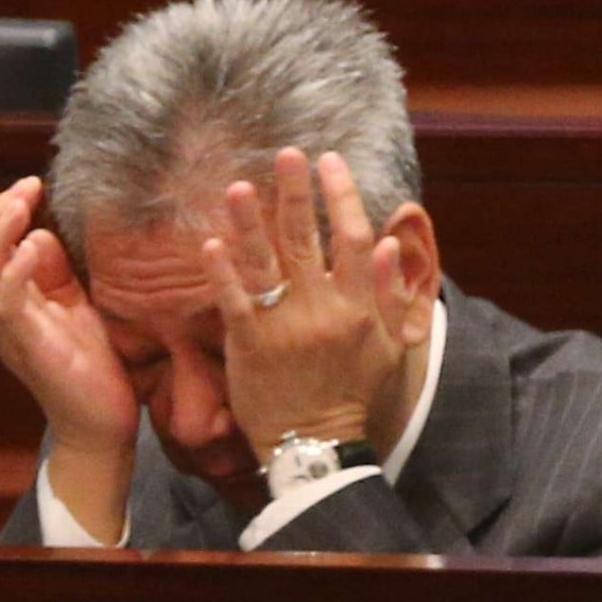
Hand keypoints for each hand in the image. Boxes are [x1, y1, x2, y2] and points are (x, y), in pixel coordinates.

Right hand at [0, 177, 139, 454]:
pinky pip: (7, 306)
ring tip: (20, 205)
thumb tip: (41, 234)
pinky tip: (31, 248)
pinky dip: (15, 272)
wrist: (103, 427)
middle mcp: (3, 319)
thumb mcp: (77, 309)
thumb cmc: (94, 367)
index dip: (1, 214)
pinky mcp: (30, 350)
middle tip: (25, 187)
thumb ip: (57, 274)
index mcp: (13, 306)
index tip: (31, 184)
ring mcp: (12, 335)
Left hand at [202, 149, 411, 462]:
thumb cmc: (352, 396)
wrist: (317, 447)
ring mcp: (285, 327)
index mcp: (358, 307)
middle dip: (297, 193)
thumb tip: (390, 244)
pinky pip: (235, 302)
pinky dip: (223, 273)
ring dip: (252, 222)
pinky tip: (210, 244)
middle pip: (308, 239)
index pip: (354, 238)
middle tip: (287, 153)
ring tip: (238, 186)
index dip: (342, 196)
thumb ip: (390, 297)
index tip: (330, 162)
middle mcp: (323, 309)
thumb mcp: (388, 349)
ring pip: (268, 263)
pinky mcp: (251, 346)